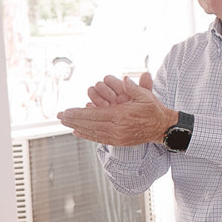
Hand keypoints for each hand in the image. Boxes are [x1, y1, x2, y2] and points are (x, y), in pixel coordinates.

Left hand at [58, 75, 174, 144]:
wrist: (161, 127)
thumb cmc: (153, 109)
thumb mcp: (145, 95)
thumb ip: (133, 87)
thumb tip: (124, 79)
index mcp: (121, 115)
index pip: (95, 115)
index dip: (79, 113)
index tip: (66, 111)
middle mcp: (117, 128)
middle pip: (90, 124)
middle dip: (73, 120)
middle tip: (59, 117)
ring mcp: (117, 137)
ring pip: (92, 132)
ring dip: (77, 127)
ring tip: (65, 123)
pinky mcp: (118, 141)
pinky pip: (98, 138)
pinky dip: (86, 135)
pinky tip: (78, 132)